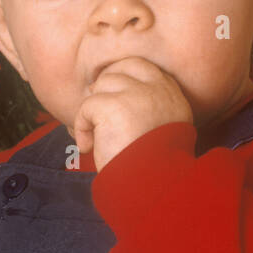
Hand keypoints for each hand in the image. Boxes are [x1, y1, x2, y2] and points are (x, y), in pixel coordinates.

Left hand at [73, 58, 192, 171]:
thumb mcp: (159, 130)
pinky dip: (81, 128)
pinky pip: (86, 106)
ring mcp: (136, 95)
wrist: (152, 186)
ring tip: (96, 138)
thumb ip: (144, 107)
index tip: (109, 104)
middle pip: (116, 71)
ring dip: (92, 112)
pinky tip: (89, 146)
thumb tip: (103, 87)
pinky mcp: (114, 106)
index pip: (139, 66)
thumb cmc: (150, 167)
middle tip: (96, 118)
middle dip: (102, 91)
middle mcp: (157, 89)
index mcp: (171, 94)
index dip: (118, 79)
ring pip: (99, 87)